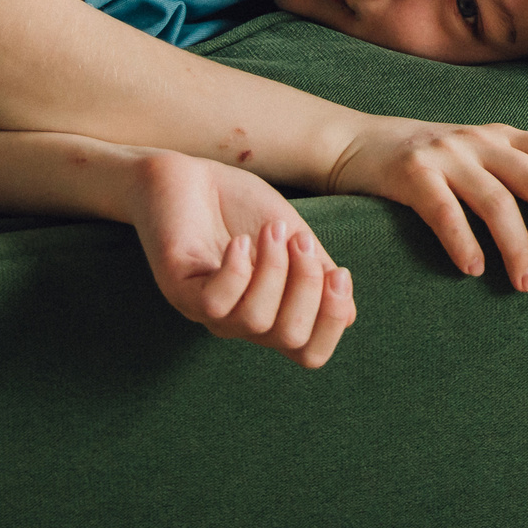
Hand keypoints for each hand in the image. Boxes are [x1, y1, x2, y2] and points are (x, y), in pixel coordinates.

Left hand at [123, 149, 355, 369]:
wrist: (189, 174)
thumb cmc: (240, 207)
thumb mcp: (292, 237)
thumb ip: (317, 273)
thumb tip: (348, 317)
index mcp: (272, 312)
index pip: (308, 353)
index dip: (331, 322)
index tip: (340, 274)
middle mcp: (240, 321)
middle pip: (290, 338)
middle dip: (308, 285)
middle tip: (299, 238)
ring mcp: (208, 309)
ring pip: (255, 320)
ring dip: (274, 268)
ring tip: (270, 230)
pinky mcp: (179, 290)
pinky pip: (216, 303)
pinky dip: (237, 270)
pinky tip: (239, 242)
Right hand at [327, 118, 527, 291]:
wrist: (353, 143)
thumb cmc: (428, 166)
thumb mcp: (476, 160)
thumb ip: (513, 178)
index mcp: (503, 138)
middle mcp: (480, 140)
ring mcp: (445, 154)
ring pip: (495, 200)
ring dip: (517, 245)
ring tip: (526, 285)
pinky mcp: (410, 172)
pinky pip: (443, 209)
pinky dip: (463, 240)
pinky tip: (473, 269)